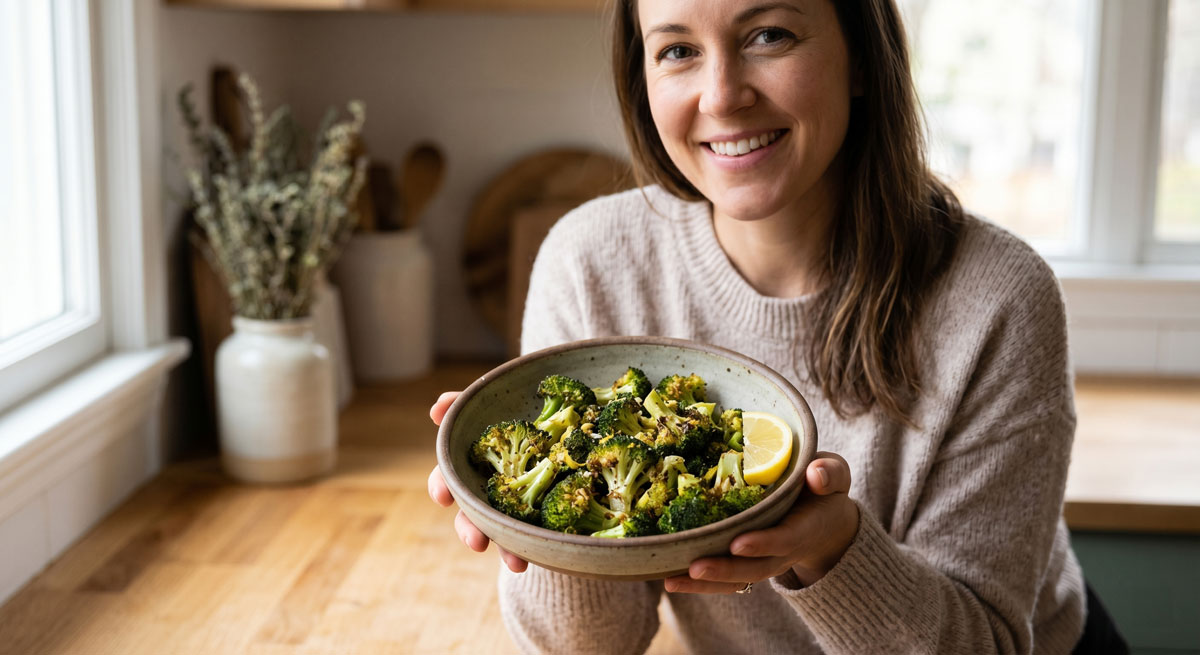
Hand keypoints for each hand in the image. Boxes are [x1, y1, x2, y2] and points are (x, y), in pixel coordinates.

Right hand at [427, 391, 528, 572]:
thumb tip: (437, 408)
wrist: (560, 433)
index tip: (442, 498)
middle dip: (469, 529)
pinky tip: (535, 558)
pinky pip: (528, 536)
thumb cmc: (515, 419)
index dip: (440, 487)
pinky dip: (529, 549)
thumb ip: (465, 404)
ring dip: (503, 548)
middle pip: (469, 514)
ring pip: (498, 531)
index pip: (446, 477)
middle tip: (476, 542)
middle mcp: (483, 489)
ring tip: (514, 563)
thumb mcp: (491, 406)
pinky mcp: (533, 517)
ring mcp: (506, 507)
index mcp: (470, 464)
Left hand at [664, 451, 858, 593]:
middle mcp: (781, 553)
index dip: (763, 543)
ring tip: (672, 581)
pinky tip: (669, 580)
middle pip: (753, 569)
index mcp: (803, 529)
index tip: (738, 543)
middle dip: (724, 569)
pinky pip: (724, 580)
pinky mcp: (746, 564)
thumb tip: (816, 474)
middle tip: (695, 567)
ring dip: (704, 584)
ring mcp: (763, 562)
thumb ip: (829, 474)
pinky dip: (697, 584)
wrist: (825, 522)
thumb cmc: (823, 490)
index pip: (783, 540)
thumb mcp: (834, 475)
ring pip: (735, 579)